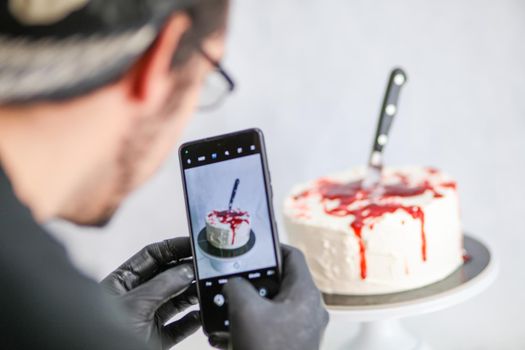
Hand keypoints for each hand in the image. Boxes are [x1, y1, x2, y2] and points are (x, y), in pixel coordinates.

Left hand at [101, 237, 200, 349]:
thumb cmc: (100, 336)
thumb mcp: (134, 306)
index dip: (173, 247)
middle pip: (168, 276)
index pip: (152, 256)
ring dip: (193, 294)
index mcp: (122, 282)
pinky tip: (201, 314)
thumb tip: (187, 269)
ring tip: (208, 287)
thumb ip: (162, 286)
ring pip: (176, 300)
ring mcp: (147, 318)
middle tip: (208, 265)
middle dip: (187, 270)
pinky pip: (180, 327)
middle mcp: (136, 297)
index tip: (194, 243)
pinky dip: (193, 321)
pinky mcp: (156, 339)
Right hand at [209, 245, 328, 349]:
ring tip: (226, 307)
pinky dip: (252, 323)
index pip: (293, 256)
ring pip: (274, 305)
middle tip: (234, 279)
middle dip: (254, 280)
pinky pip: (272, 325)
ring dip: (249, 304)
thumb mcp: (245, 310)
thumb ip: (238, 286)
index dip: (272, 247)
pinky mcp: (293, 345)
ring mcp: (303, 329)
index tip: (252, 247)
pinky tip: (227, 332)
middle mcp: (309, 310)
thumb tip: (235, 283)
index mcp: (306, 295)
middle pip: (282, 281)